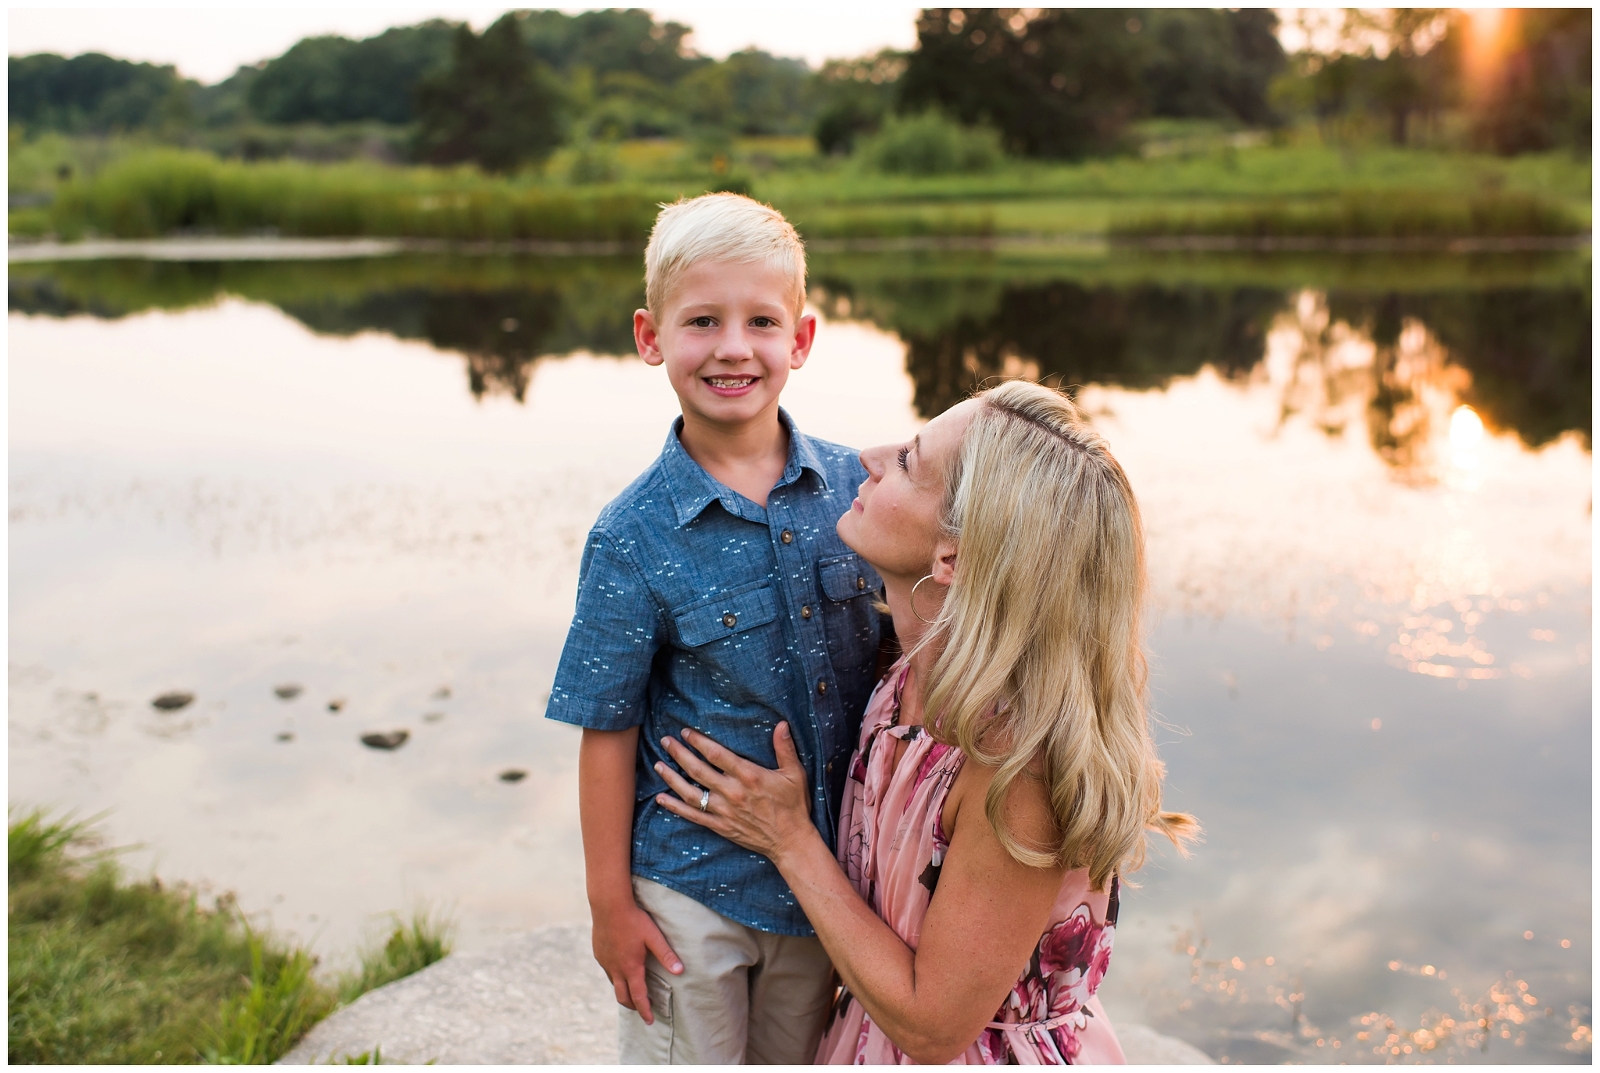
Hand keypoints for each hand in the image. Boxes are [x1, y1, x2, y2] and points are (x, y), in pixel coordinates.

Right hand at [590, 898, 681, 1024]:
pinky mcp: (598, 952)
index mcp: (631, 967)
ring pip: (613, 984)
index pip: (638, 996)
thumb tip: (680, 971)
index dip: (644, 1010)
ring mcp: (605, 961)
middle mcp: (616, 968)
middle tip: (641, 1010)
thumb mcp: (653, 936)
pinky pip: (607, 970)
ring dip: (623, 991)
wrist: (608, 905)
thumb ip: (666, 955)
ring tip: (631, 992)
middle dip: (632, 1006)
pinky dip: (615, 976)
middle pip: (622, 996)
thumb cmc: (634, 919)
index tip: (650, 1021)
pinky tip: (620, 969)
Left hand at [653, 723, 815, 866]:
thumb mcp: (795, 774)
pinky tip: (661, 799)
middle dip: (679, 754)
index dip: (698, 742)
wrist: (791, 841)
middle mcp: (732, 793)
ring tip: (658, 765)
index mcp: (748, 776)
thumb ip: (785, 748)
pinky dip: (676, 807)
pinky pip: (693, 815)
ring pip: (690, 792)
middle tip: (665, 741)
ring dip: (672, 778)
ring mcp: (724, 811)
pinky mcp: (720, 826)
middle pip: (698, 770)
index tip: (685, 732)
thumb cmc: (793, 806)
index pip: (716, 754)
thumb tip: (782, 724)